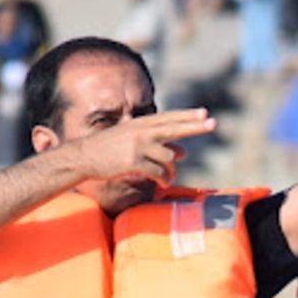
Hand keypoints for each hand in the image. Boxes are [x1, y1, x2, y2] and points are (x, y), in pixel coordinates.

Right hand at [68, 109, 216, 184]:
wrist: (84, 157)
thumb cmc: (110, 150)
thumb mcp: (134, 142)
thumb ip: (160, 145)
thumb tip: (184, 152)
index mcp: (141, 124)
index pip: (169, 118)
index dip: (187, 116)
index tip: (205, 113)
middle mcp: (141, 131)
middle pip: (173, 128)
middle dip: (195, 127)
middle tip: (214, 123)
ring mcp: (137, 146)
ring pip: (168, 157)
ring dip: (172, 170)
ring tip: (168, 178)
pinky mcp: (133, 161)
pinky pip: (158, 171)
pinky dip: (164, 179)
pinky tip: (164, 183)